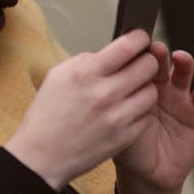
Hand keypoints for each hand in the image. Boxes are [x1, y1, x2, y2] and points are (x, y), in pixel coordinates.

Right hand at [4, 30, 159, 190]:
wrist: (41, 155)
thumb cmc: (47, 115)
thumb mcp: (58, 75)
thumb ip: (86, 60)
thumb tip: (109, 53)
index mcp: (86, 74)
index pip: (127, 46)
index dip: (139, 37)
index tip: (140, 38)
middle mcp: (104, 94)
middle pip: (147, 66)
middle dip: (146, 61)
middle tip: (139, 64)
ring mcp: (116, 117)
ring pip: (152, 92)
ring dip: (144, 87)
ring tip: (131, 90)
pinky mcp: (124, 137)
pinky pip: (146, 116)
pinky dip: (139, 111)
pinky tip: (126, 110)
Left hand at [114, 44, 193, 193]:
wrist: (144, 174)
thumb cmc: (124, 143)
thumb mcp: (112, 119)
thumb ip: (110, 97)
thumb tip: (93, 74)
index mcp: (133, 83)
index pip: (136, 61)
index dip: (137, 52)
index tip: (135, 43)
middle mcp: (157, 86)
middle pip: (159, 63)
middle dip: (157, 55)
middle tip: (155, 49)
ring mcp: (177, 98)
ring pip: (182, 73)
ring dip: (184, 63)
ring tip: (181, 58)